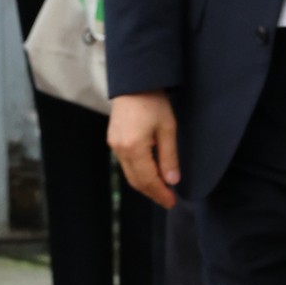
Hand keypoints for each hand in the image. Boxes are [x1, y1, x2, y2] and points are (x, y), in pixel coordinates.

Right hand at [107, 90, 180, 207]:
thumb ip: (169, 157)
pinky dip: (138, 173)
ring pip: (130, 174)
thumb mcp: (168, 129)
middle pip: (136, 181)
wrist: (134, 82)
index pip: (148, 180)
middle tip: (168, 200)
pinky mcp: (113, 140)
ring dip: (145, 184)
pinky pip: (126, 164)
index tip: (172, 202)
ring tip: (161, 189)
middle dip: (153, 192)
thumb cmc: (153, 102)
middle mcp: (120, 150)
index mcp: (134, 148)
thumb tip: (172, 181)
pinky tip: (150, 173)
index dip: (160, 193)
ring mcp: (114, 146)